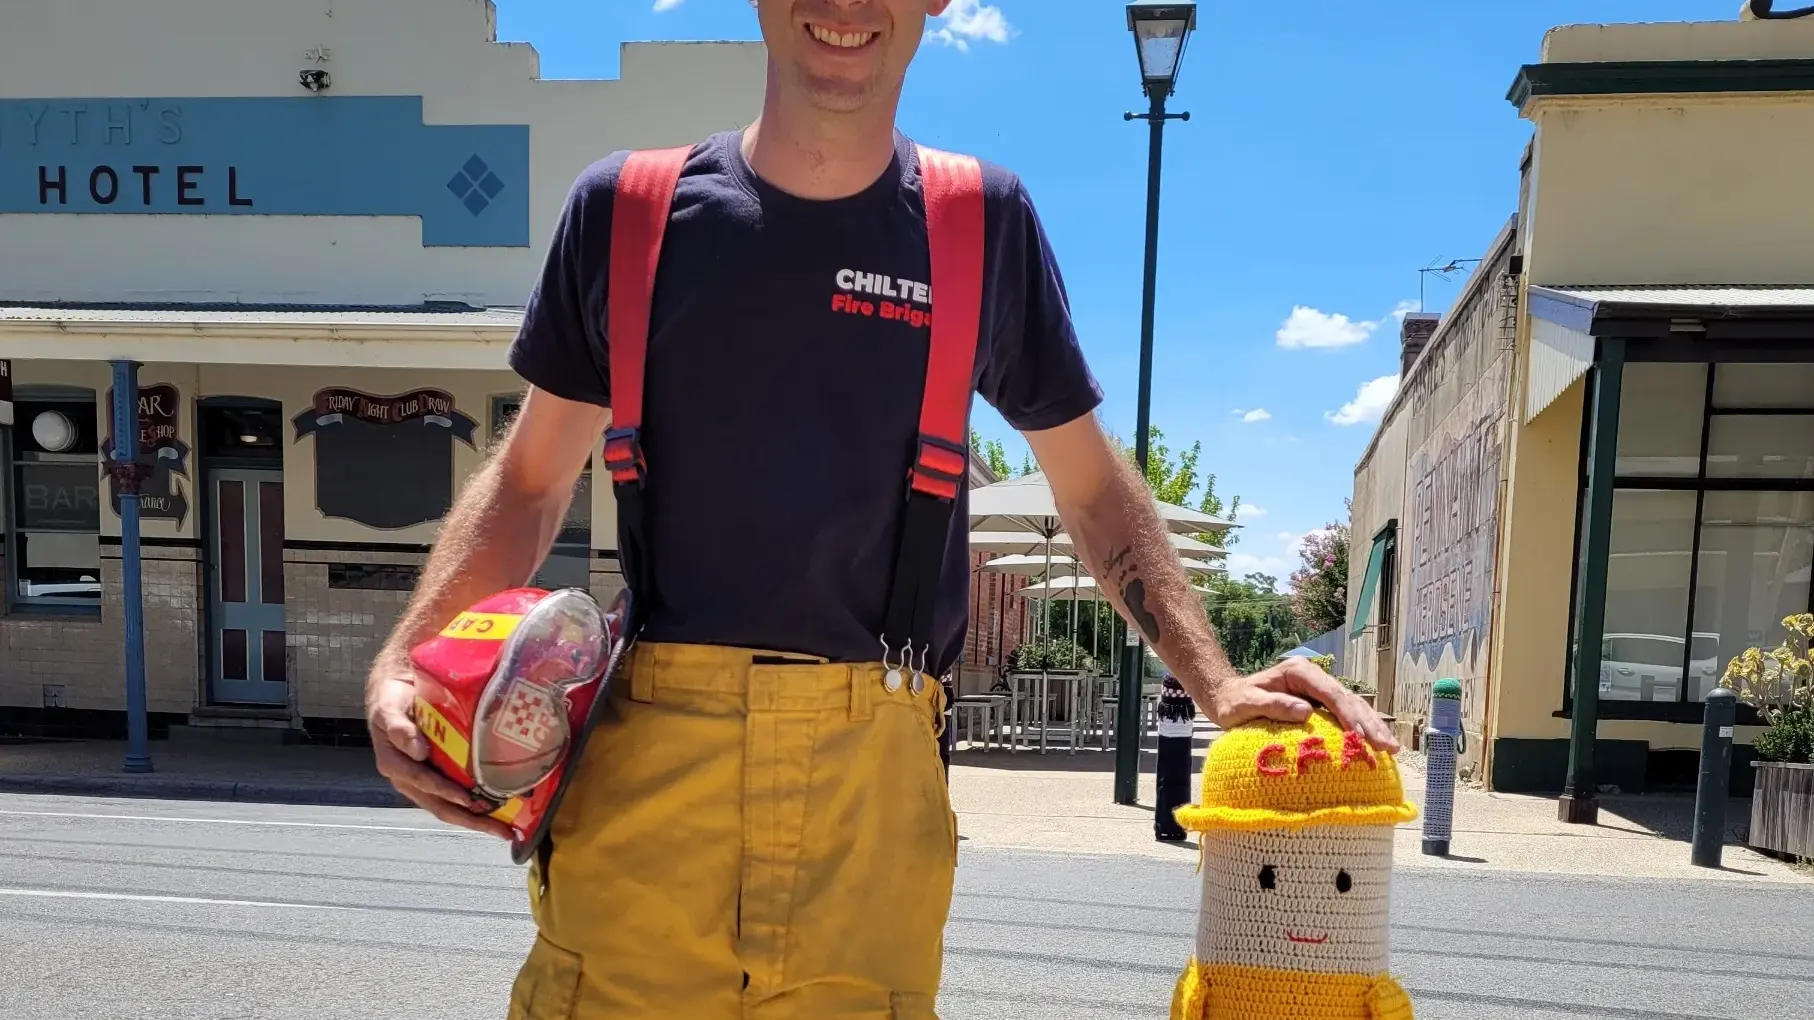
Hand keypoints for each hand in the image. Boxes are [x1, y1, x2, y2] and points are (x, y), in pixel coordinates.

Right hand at [366, 666, 513, 839]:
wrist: (397, 691)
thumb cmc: (391, 700)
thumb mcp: (388, 709)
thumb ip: (400, 729)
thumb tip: (419, 751)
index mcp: (395, 765)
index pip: (423, 783)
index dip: (445, 792)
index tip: (469, 799)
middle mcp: (409, 779)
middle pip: (440, 806)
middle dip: (471, 820)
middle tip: (501, 831)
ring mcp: (423, 782)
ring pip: (450, 807)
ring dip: (477, 819)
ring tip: (505, 828)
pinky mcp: (436, 777)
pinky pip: (455, 796)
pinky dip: (476, 806)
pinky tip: (497, 809)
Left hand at [1206, 657, 1399, 751]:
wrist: (1228, 699)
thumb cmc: (1233, 703)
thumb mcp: (1245, 705)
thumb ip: (1272, 706)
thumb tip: (1307, 712)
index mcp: (1298, 672)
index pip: (1330, 692)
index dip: (1347, 714)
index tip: (1359, 736)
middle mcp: (1313, 678)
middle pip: (1348, 699)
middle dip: (1368, 723)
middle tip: (1385, 747)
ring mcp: (1319, 691)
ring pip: (1353, 706)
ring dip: (1372, 727)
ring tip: (1391, 749)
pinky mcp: (1321, 705)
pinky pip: (1346, 716)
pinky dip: (1363, 730)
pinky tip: (1377, 746)